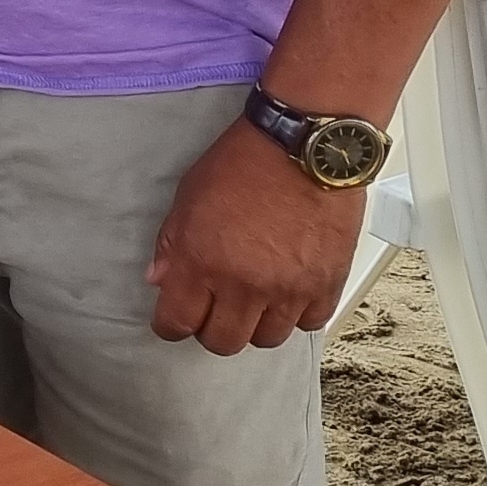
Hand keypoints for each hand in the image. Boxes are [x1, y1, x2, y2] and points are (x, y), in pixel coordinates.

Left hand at [145, 115, 362, 356]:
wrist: (303, 143)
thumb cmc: (244, 162)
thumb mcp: (189, 196)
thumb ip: (172, 244)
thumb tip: (159, 280)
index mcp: (202, 262)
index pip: (177, 323)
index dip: (172, 325)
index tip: (176, 319)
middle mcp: (244, 284)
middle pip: (223, 342)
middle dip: (213, 328)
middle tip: (216, 308)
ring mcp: (289, 288)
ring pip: (267, 339)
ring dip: (257, 323)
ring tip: (256, 299)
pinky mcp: (327, 283)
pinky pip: (311, 322)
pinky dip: (299, 313)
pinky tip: (291, 293)